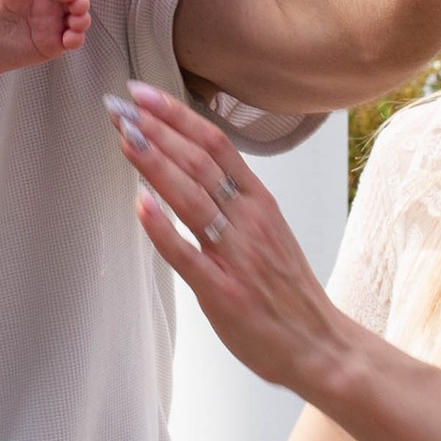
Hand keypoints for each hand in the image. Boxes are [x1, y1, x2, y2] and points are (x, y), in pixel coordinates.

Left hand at [106, 80, 351, 398]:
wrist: (321, 346)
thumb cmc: (288, 291)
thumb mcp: (268, 230)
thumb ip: (234, 201)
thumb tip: (190, 169)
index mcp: (260, 202)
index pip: (216, 143)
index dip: (177, 115)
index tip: (142, 94)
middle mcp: (250, 220)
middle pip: (200, 162)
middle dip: (157, 130)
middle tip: (120, 106)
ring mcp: (237, 255)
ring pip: (193, 199)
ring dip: (156, 164)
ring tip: (125, 137)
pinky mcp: (224, 292)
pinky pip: (189, 255)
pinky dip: (163, 228)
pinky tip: (141, 205)